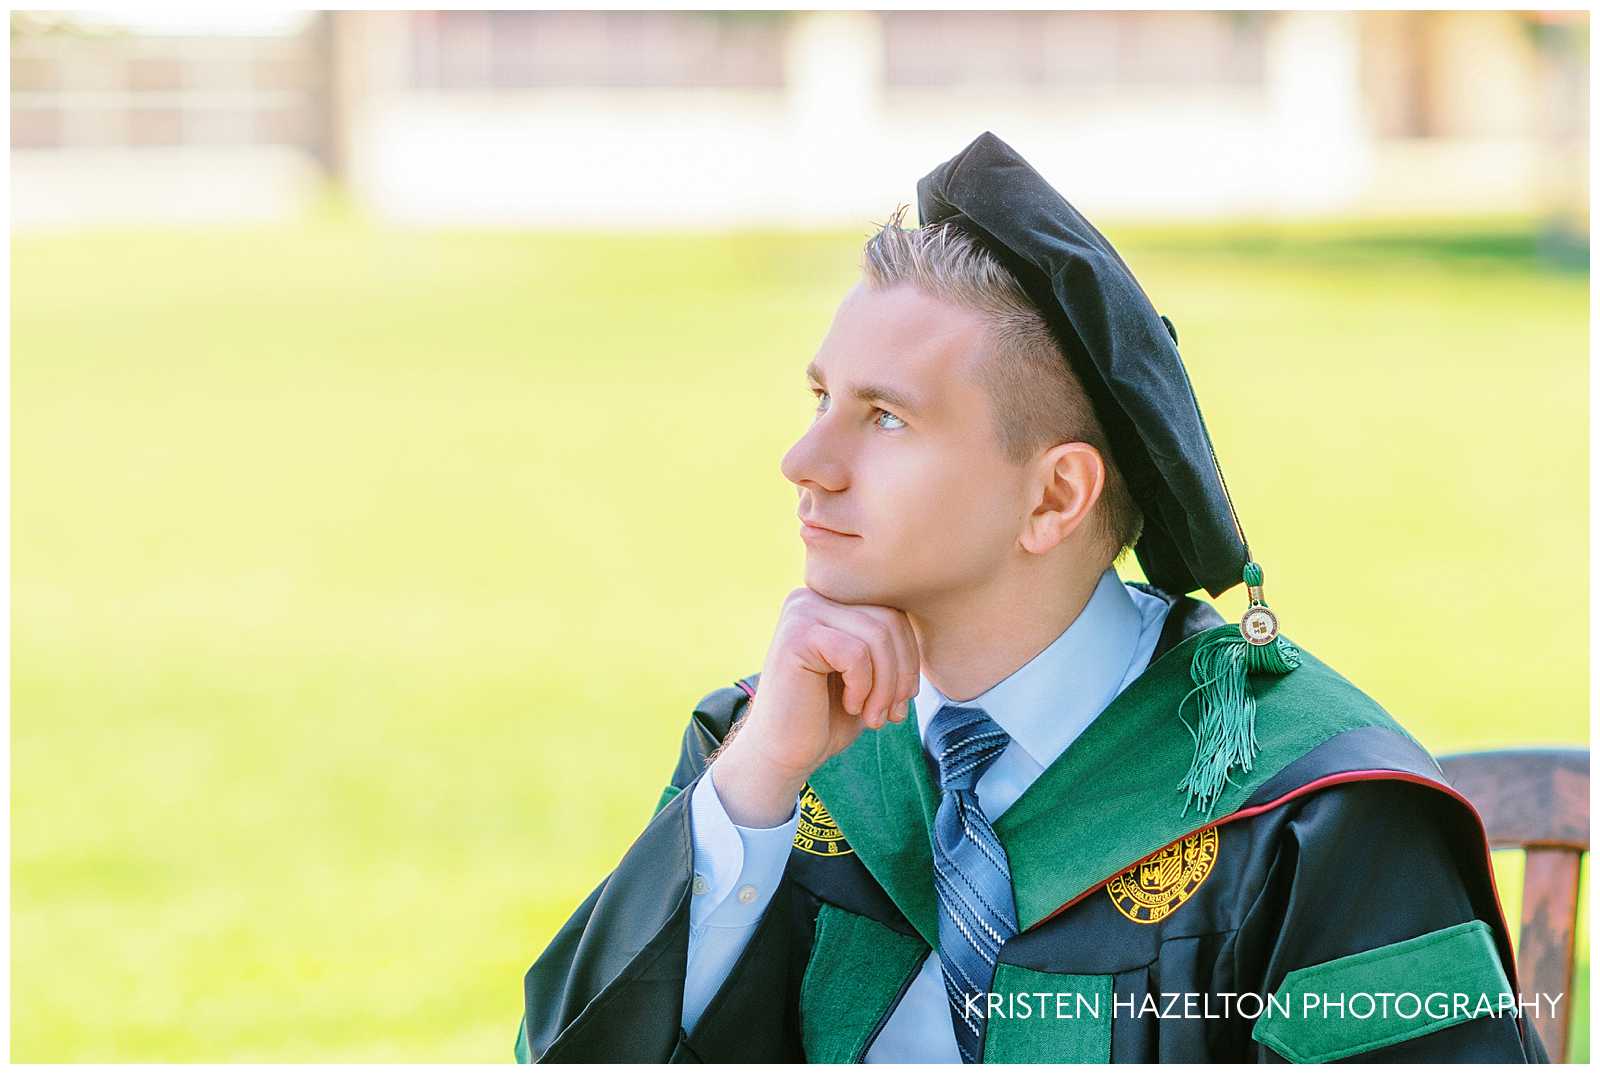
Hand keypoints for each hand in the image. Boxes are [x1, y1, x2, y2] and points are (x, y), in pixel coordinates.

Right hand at [710, 587, 920, 827]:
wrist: (783, 753)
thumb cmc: (827, 717)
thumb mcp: (870, 675)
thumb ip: (890, 645)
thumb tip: (929, 625)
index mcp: (831, 600)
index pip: (892, 612)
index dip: (909, 658)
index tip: (902, 700)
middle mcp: (813, 596)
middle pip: (890, 619)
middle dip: (902, 673)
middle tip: (891, 714)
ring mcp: (802, 612)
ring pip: (878, 636)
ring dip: (885, 686)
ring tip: (873, 717)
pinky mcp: (796, 636)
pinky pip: (856, 653)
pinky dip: (863, 687)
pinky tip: (849, 706)